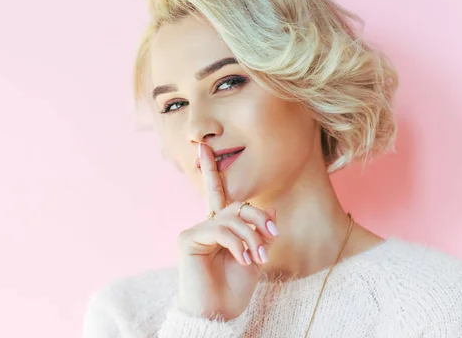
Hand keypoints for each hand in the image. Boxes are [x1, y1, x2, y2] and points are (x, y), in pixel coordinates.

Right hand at [175, 142, 277, 319]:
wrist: (218, 314)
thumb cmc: (233, 289)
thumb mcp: (254, 256)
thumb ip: (258, 231)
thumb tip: (268, 205)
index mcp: (220, 227)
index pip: (216, 192)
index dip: (209, 169)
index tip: (203, 147)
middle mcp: (206, 224)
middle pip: (235, 204)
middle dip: (258, 217)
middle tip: (273, 233)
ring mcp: (195, 230)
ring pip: (231, 217)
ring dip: (251, 236)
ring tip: (259, 257)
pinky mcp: (187, 238)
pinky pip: (219, 229)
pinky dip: (237, 243)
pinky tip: (243, 259)